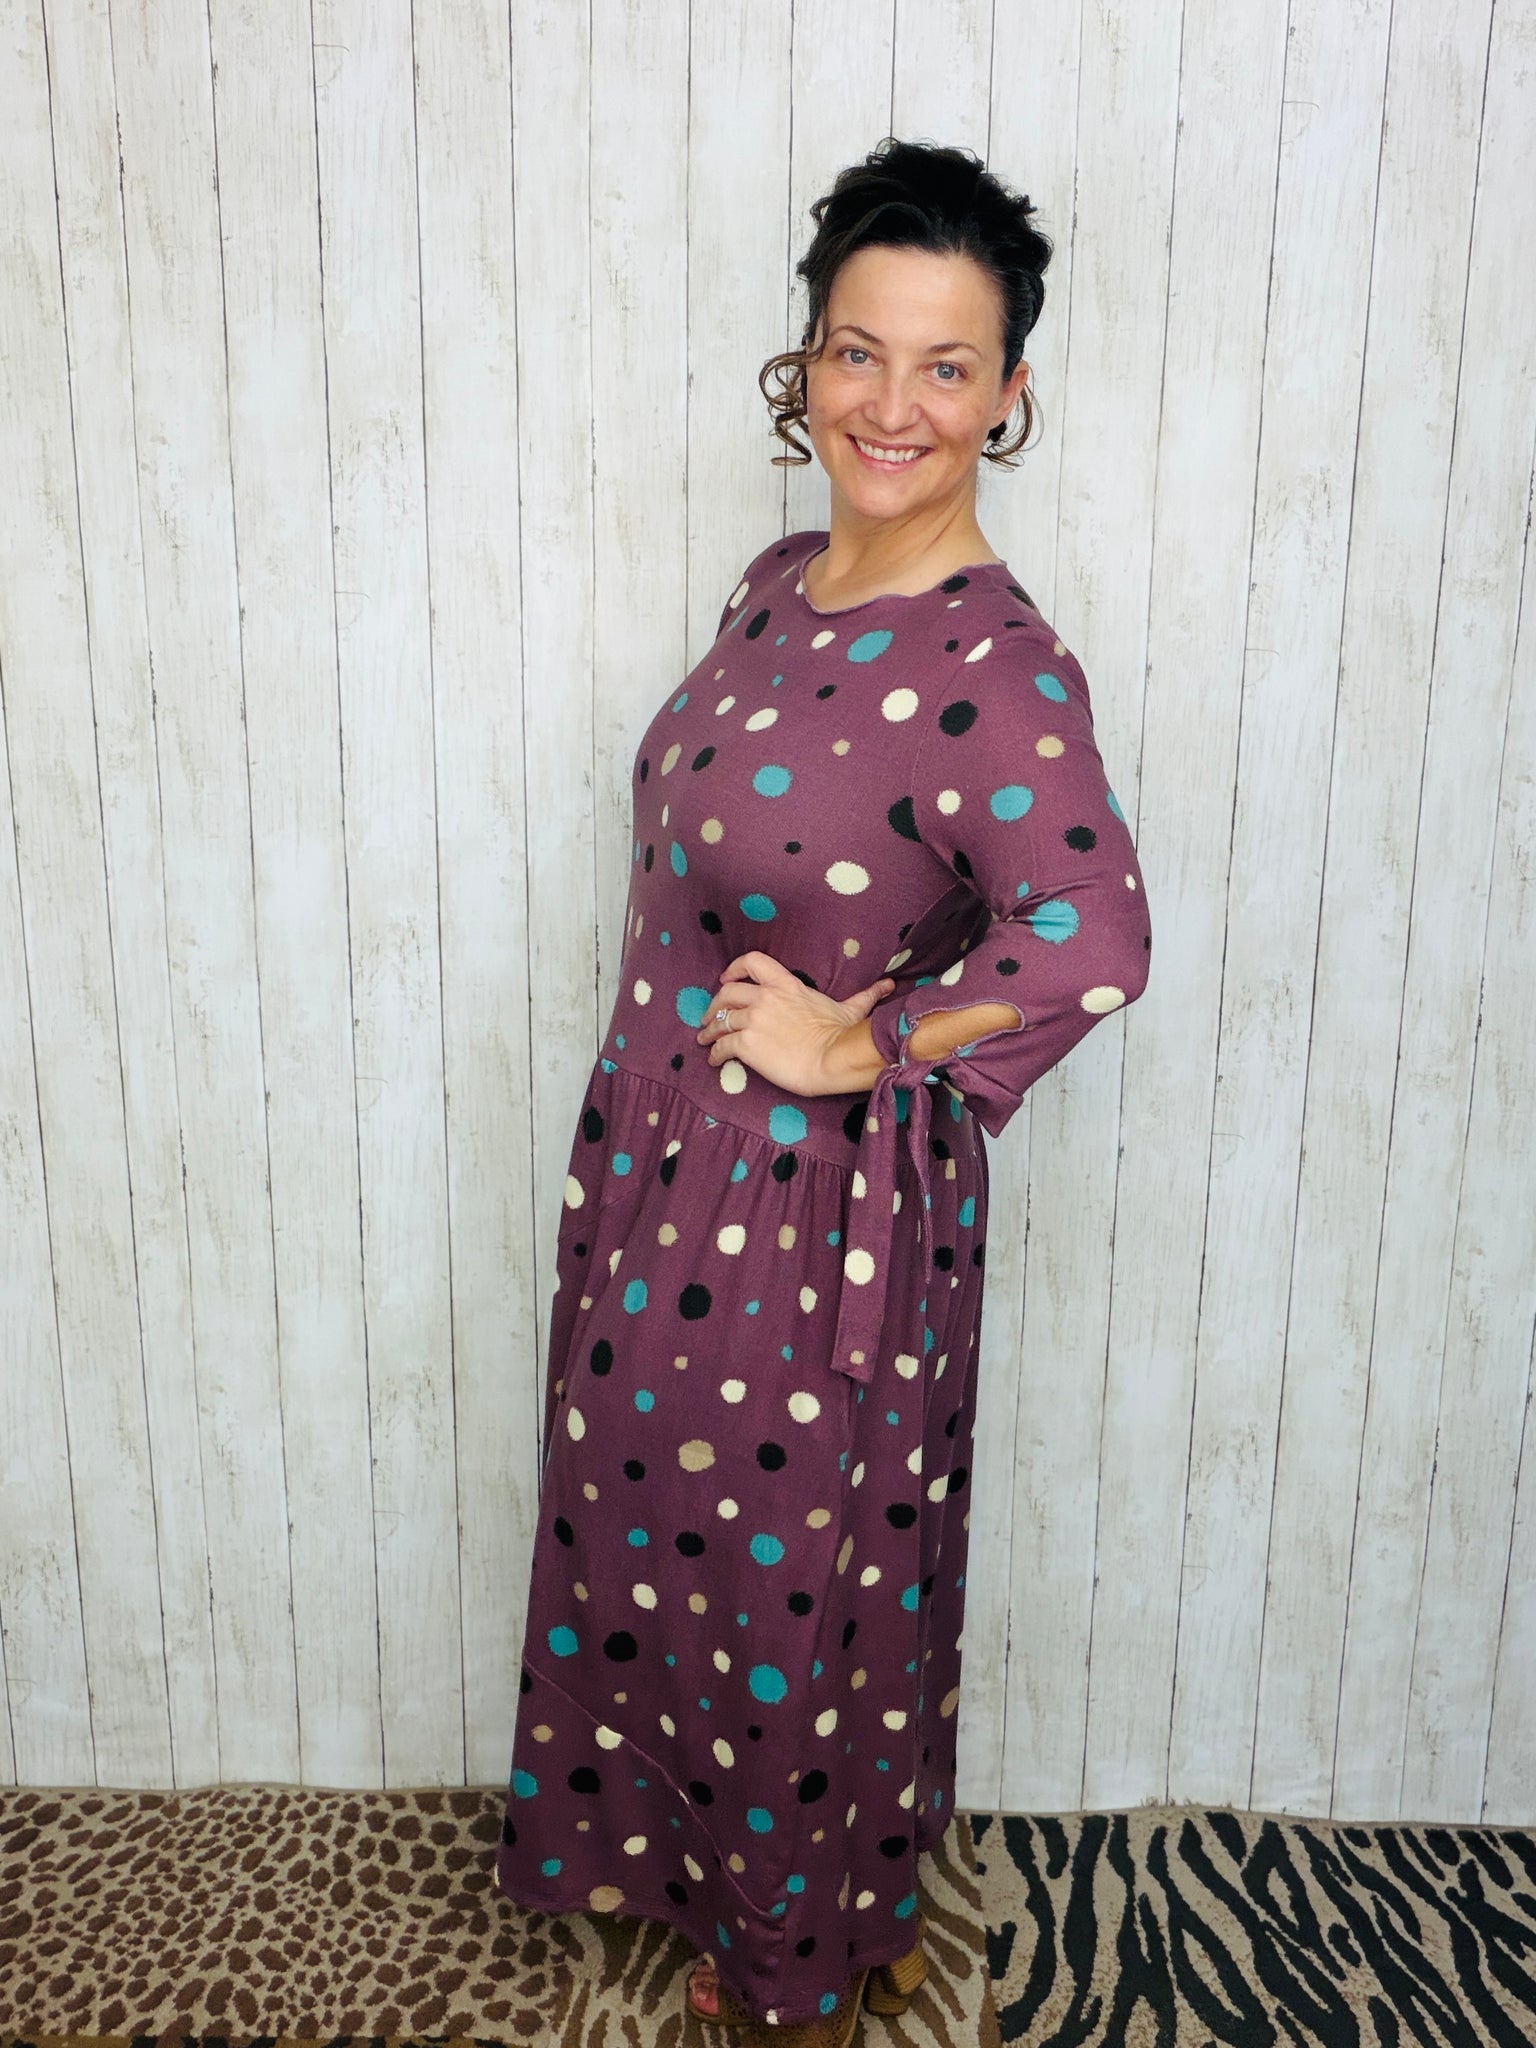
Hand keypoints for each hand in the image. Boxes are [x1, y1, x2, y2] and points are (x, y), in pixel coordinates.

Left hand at [694, 950, 894, 1095]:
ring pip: (720, 1019)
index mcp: (786, 985)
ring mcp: (753, 1020)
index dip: (734, 969)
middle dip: (715, 1004)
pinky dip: (714, 1052)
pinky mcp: (746, 1044)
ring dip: (709, 1030)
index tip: (726, 979)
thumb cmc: (842, 1034)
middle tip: (710, 1017)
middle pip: (727, 993)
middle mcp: (765, 998)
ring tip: (705, 1039)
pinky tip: (714, 1060)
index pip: (752, 963)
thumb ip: (864, 995)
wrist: (833, 1059)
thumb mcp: (851, 1008)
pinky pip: (721, 1045)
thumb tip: (887, 985)